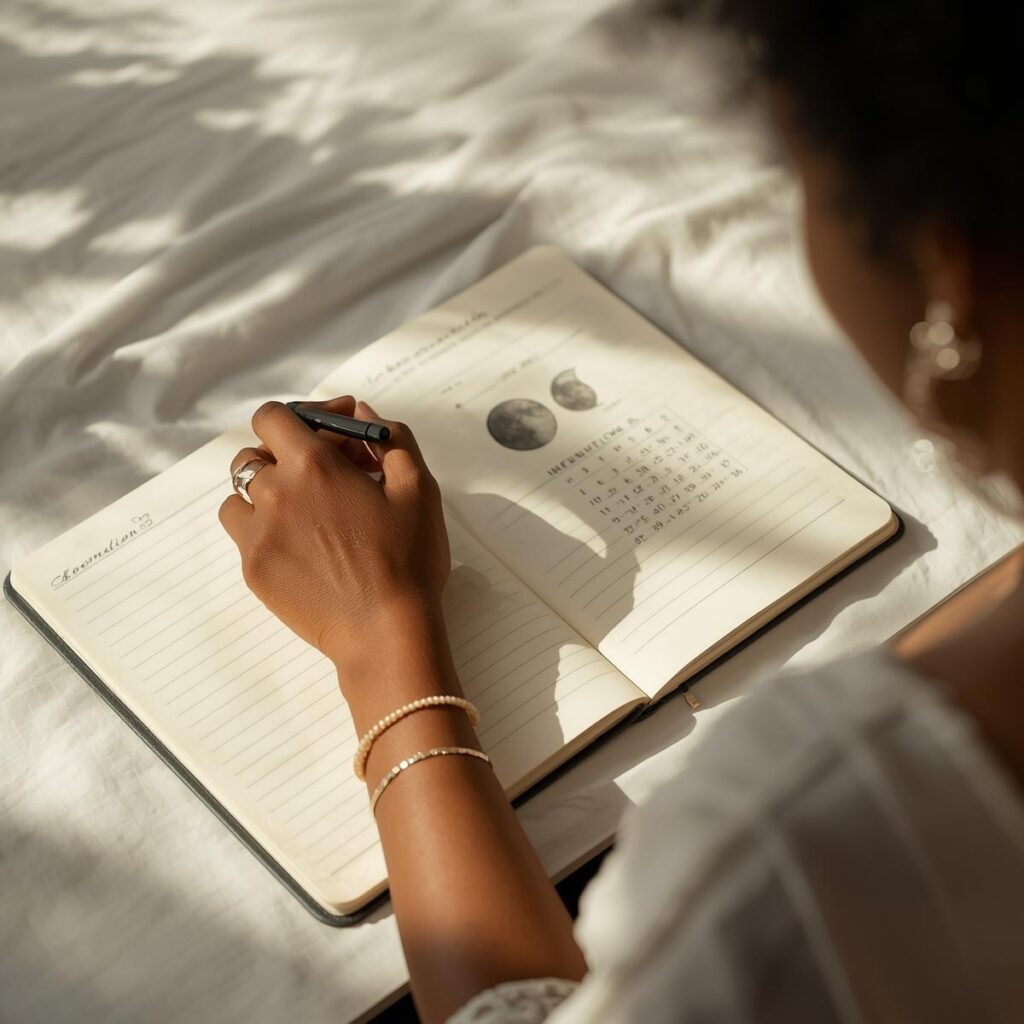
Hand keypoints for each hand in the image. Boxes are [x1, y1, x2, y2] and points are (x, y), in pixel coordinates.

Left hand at [219, 397, 450, 680]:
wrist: (384, 632)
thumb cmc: (408, 559)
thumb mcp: (419, 489)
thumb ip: (391, 439)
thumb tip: (362, 415)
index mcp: (312, 466)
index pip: (272, 416)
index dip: (300, 415)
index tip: (332, 431)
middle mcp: (274, 494)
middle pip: (253, 453)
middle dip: (287, 455)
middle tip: (327, 475)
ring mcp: (256, 535)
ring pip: (239, 495)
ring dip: (266, 492)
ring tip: (305, 512)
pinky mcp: (253, 570)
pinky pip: (244, 535)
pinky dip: (266, 530)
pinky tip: (303, 546)